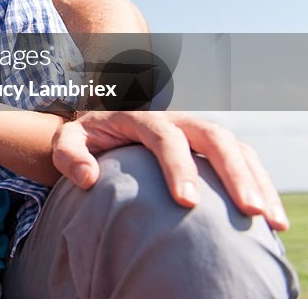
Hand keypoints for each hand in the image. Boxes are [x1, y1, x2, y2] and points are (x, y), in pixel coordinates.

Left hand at [53, 111, 288, 229]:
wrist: (103, 128)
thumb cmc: (86, 140)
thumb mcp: (67, 141)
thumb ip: (69, 155)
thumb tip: (88, 178)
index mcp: (141, 119)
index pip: (165, 137)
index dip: (179, 167)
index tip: (187, 201)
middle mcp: (177, 121)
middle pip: (212, 137)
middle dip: (232, 173)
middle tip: (246, 210)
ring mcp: (198, 133)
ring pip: (236, 147)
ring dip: (255, 180)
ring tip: (268, 220)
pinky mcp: (212, 148)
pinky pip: (244, 160)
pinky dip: (261, 185)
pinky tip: (271, 220)